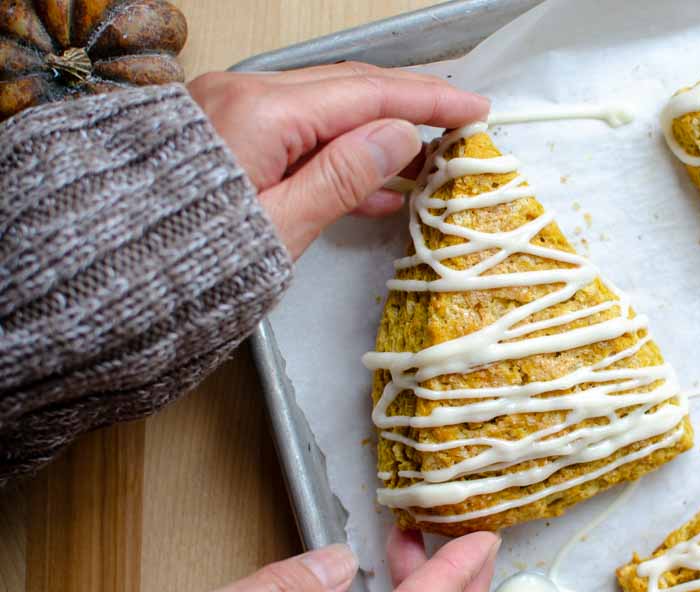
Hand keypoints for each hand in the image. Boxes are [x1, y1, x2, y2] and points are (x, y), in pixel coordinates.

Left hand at [187, 63, 489, 258]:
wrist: (108, 275)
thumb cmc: (188, 262)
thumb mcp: (281, 225)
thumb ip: (344, 175)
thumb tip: (401, 135)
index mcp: (260, 111)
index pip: (365, 93)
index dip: (426, 101)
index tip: (473, 109)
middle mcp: (244, 95)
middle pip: (347, 89)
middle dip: (407, 106)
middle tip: (458, 123)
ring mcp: (232, 111)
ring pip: (325, 110)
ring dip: (377, 134)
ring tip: (427, 164)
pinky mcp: (227, 136)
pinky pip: (297, 133)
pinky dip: (339, 154)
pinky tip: (377, 186)